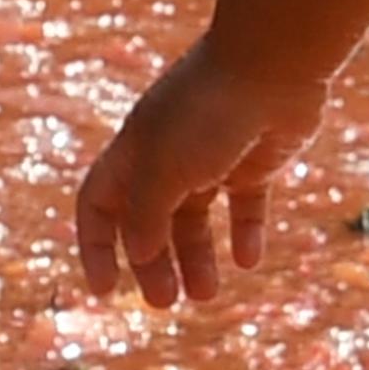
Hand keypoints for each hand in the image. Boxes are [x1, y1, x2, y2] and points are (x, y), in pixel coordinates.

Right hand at [75, 40, 330, 306]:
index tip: (104, 290)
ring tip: (207, 295)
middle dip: (152, 263)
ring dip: (196, 257)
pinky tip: (250, 261)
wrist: (273, 66)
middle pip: (148, 220)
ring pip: (195, 219)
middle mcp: (166, 156)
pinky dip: (245, 233)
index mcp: (132, 152)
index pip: (99, 205)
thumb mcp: (165, 170)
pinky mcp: (253, 160)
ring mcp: (211, 158)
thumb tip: (138, 255)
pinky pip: (244, 206)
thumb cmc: (208, 112)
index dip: (95, 247)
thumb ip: (146, 216)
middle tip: (165, 303)